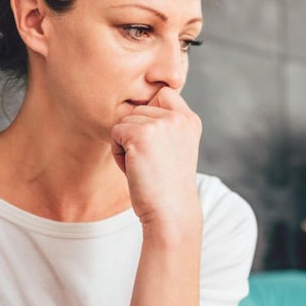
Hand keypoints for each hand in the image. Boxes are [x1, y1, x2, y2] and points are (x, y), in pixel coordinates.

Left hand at [110, 87, 202, 227]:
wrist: (170, 212)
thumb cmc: (167, 185)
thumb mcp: (175, 147)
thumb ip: (165, 124)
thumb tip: (137, 104)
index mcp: (190, 120)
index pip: (163, 94)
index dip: (152, 115)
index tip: (158, 144)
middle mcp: (179, 117)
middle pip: (139, 109)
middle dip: (137, 133)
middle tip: (151, 161)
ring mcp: (160, 124)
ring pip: (125, 121)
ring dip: (126, 143)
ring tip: (144, 166)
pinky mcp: (140, 134)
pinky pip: (115, 133)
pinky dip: (118, 153)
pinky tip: (135, 168)